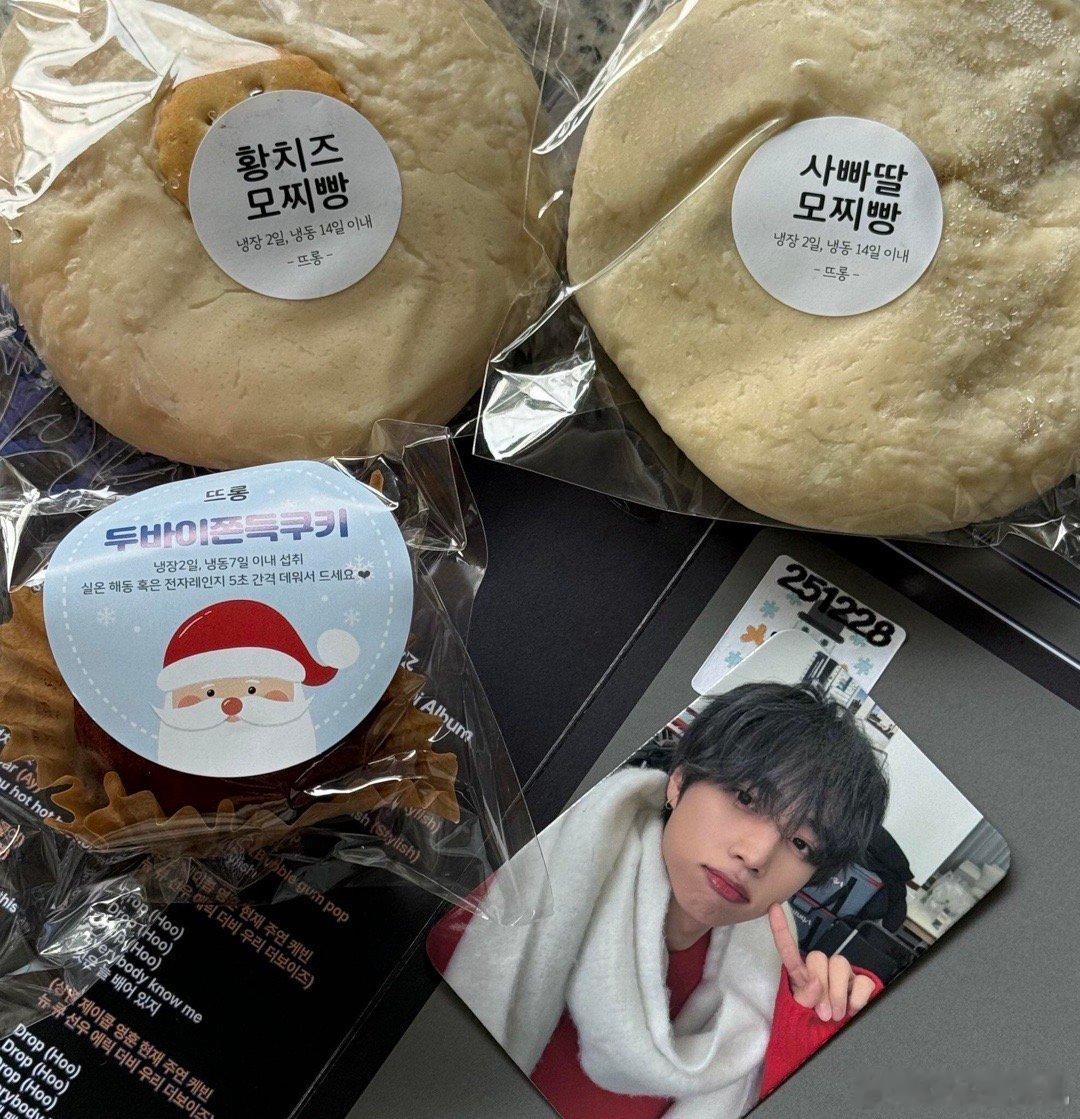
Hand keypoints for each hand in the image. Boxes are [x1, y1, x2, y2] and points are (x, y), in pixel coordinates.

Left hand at [767, 903, 876, 1022]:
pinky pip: (862, 981)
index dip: (780, 929)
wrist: (840, 1042)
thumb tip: (815, 984)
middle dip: (821, 984)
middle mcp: (822, 970)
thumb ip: (804, 998)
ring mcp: (843, 975)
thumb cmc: (816, 1027)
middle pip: (818, 957)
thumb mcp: (803, 1015)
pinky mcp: (863, 983)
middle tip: (823, 1014)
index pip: (789, 950)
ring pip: (839, 963)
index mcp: (802, 976)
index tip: (773, 907)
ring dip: (837, 993)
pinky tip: (853, 1010)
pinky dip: (857, 998)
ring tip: (837, 1015)